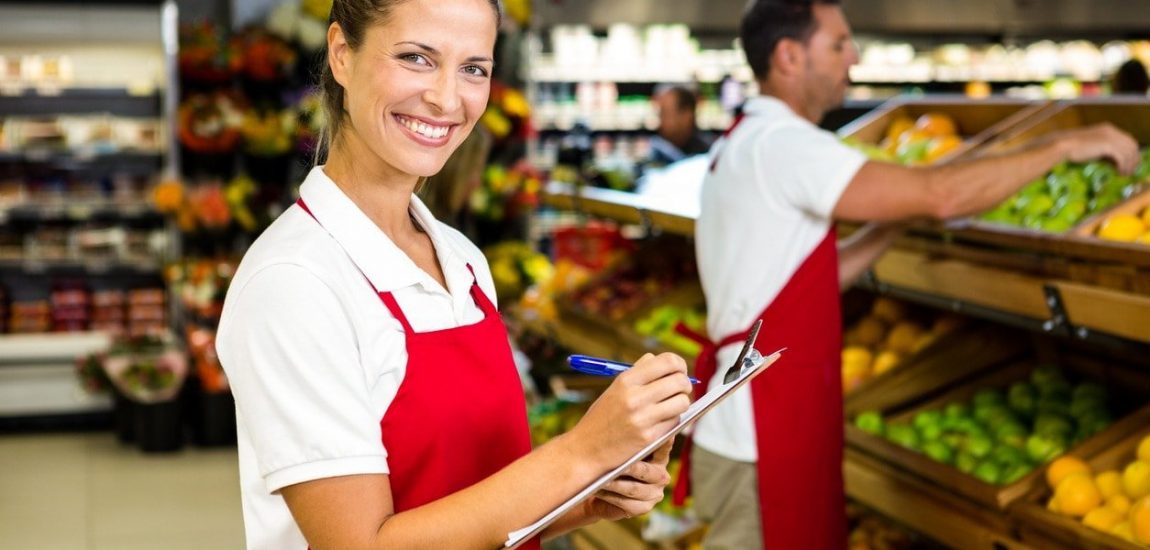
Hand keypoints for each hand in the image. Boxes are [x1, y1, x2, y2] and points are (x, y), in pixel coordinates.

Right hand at [566, 353, 691, 468]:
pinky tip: (662, 421)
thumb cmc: (602, 418)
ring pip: (682, 402)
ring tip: (671, 405)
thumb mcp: (615, 389)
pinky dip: (673, 420)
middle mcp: (635, 397)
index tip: (679, 371)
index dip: (679, 364)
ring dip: (681, 403)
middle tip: (680, 389)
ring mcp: (643, 418)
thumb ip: (638, 372)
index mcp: (626, 380)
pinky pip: (675, 422)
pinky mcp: (649, 437)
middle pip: (679, 381)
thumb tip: (659, 359)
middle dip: (685, 384)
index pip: (667, 362)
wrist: (586, 449)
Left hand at [584, 438, 674, 520]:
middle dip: (629, 468)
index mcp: (659, 458)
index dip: (664, 442)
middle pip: (646, 471)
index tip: (664, 435)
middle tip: (616, 465)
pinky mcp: (644, 508)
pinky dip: (610, 496)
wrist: (600, 490)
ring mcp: (654, 494)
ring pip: (633, 489)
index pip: (663, 448)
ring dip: (615, 484)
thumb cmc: (612, 464)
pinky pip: (625, 503)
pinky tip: (599, 490)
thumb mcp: (621, 450)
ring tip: (601, 479)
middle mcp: (661, 476)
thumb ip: (627, 442)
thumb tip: (622, 427)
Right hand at [1055, 123, 1140, 174]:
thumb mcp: (1092, 147)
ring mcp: (1110, 137)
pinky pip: (1122, 157)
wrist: (1062, 145)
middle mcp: (1111, 130)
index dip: (1130, 153)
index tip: (1128, 164)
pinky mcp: (1107, 145)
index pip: (1128, 140)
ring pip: (1129, 151)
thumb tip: (1113, 162)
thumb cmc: (1072, 148)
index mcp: (1108, 129)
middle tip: (1129, 171)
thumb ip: (1103, 151)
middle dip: (1133, 159)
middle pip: (1132, 144)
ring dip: (1129, 164)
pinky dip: (1123, 166)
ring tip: (1124, 174)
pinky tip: (1119, 173)